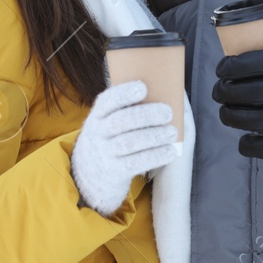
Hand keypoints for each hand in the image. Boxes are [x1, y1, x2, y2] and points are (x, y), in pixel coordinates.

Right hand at [70, 80, 178, 216]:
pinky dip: (154, 157)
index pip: (106, 101)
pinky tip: (170, 152)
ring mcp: (104, 153)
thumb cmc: (110, 139)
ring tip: (172, 132)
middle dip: (145, 115)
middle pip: (120, 121)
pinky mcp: (114, 172)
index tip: (143, 88)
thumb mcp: (107, 122)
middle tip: (168, 112)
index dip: (123, 94)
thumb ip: (127, 109)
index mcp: (98, 115)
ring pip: (128, 143)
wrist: (91, 174)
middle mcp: (98, 133)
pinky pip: (134, 164)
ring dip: (153, 136)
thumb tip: (165, 91)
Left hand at [212, 50, 262, 175]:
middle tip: (220, 92)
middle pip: (251, 91)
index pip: (260, 62)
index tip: (222, 69)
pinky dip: (250, 145)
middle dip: (226, 91)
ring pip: (254, 119)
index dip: (235, 66)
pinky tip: (244, 142)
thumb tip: (259, 70)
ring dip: (232, 116)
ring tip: (226, 113)